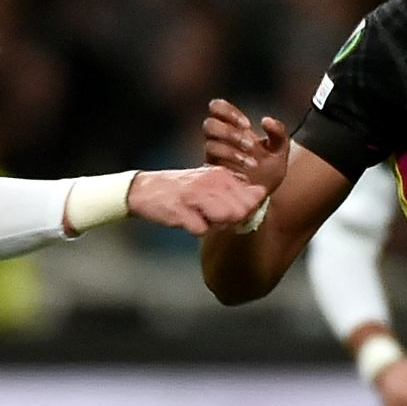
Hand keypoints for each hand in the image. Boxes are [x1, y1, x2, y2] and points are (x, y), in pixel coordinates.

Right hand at [128, 166, 265, 234]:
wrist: (144, 190)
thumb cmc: (182, 190)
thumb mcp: (210, 183)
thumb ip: (236, 189)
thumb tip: (262, 193)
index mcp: (221, 174)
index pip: (252, 198)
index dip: (246, 212)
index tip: (232, 214)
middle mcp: (211, 182)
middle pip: (241, 211)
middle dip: (232, 222)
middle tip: (214, 218)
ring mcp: (195, 195)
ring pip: (225, 219)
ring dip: (216, 226)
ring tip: (202, 219)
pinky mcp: (181, 210)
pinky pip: (201, 230)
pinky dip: (196, 230)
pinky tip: (186, 220)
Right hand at [202, 99, 289, 191]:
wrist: (265, 197)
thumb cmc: (269, 169)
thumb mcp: (279, 150)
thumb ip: (279, 132)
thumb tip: (266, 120)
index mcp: (231, 127)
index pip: (217, 107)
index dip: (228, 112)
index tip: (248, 126)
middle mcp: (218, 140)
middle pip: (209, 125)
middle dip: (230, 133)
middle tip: (251, 146)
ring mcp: (213, 158)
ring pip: (210, 146)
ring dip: (232, 153)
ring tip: (252, 164)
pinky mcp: (212, 176)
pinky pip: (212, 168)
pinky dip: (231, 170)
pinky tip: (245, 177)